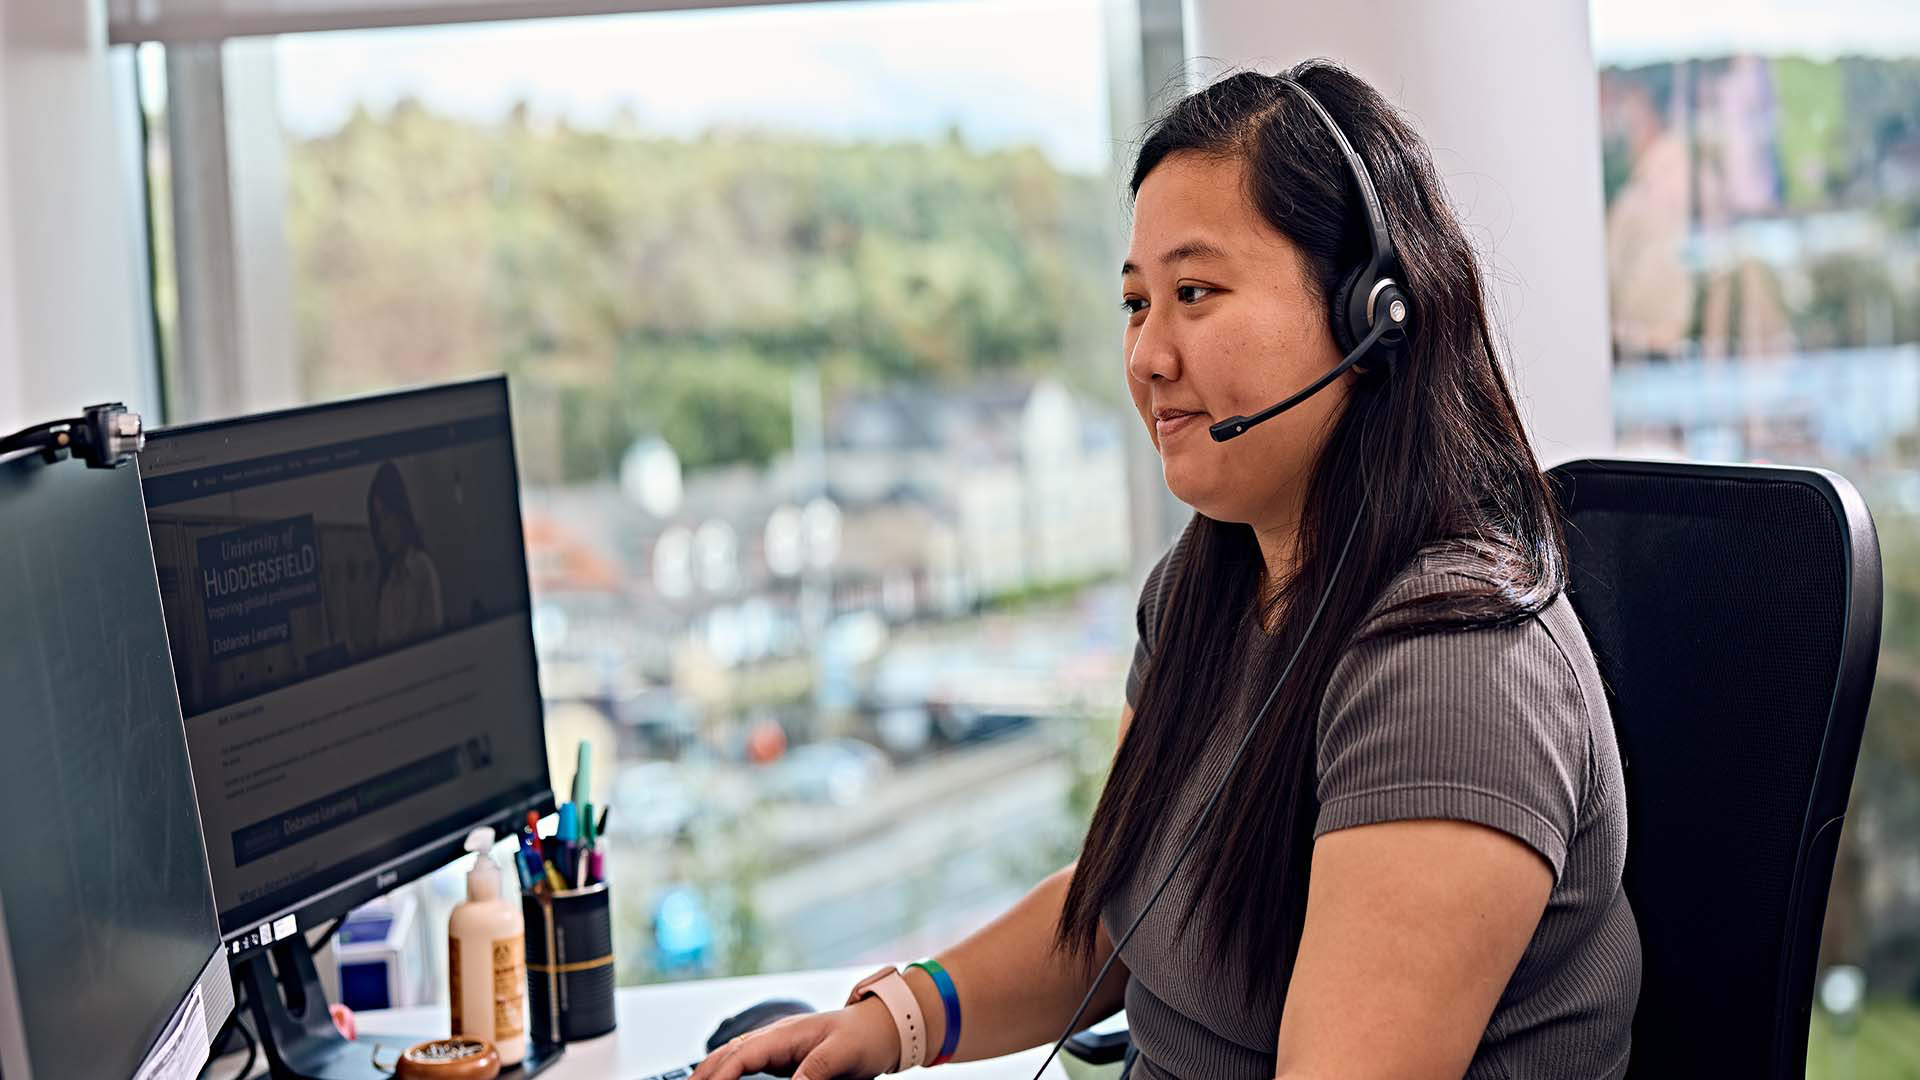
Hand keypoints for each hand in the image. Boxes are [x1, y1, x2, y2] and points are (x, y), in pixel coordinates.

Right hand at [690, 997, 901, 1079]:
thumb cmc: (865, 1036)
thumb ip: (814, 1073)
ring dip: (712, 1071)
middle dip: (704, 1073)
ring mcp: (779, 1045)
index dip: (720, 1073)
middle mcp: (777, 1037)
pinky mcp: (785, 1056)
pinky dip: (729, 1071)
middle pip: (730, 1053)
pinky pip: (748, 1063)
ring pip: (735, 1056)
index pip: (742, 1054)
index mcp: (786, 1034)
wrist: (884, 1025)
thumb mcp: (841, 1056)